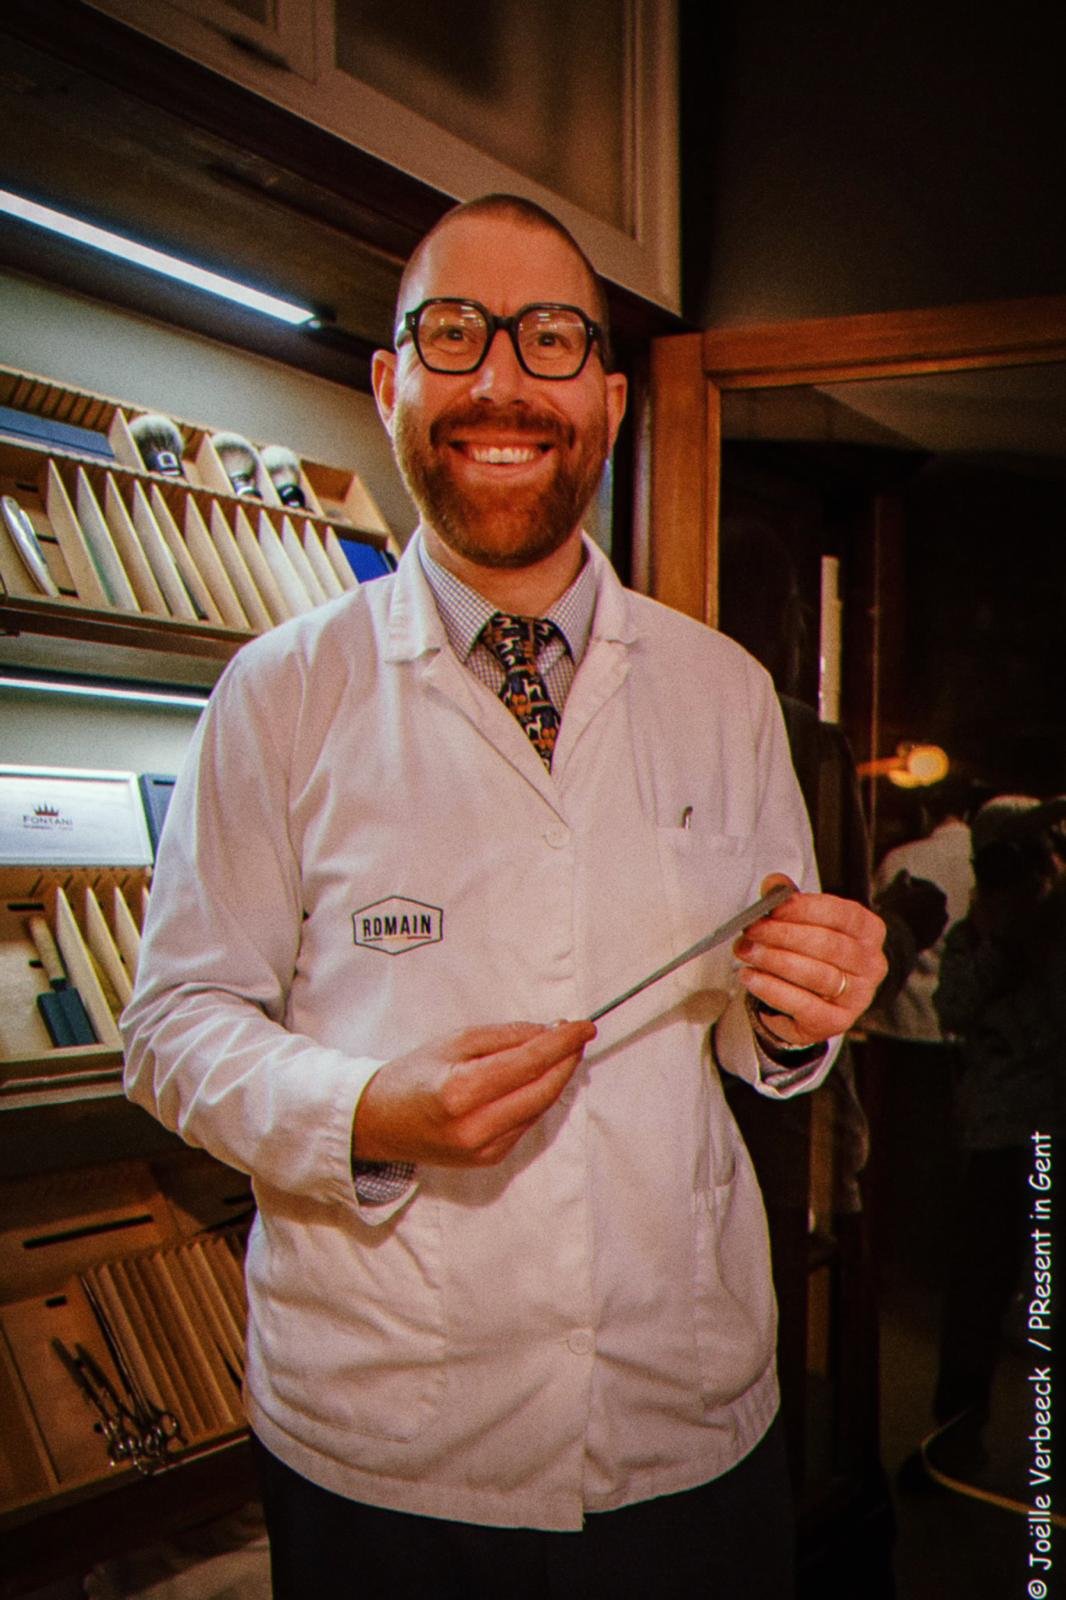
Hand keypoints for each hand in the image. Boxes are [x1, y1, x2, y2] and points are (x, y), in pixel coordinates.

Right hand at [352, 1020, 595, 1167]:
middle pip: (542, 1090)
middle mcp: (475, 1126)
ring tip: (559, 1052)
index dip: (562, 1043)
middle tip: (577, 1037)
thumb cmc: (414, 1074)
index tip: (584, 1026)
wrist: (380, 1122)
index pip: (529, 1063)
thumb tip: (551, 1033)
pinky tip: (537, 1079)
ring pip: (539, 1109)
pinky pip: (526, 1124)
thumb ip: (506, 1036)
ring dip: (555, 1079)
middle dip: (566, 1061)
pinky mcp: (488, 1160)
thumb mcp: (455, 1040)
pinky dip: (537, 1099)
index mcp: (461, 1090)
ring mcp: (483, 1149)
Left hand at [734, 874, 887, 1047]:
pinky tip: (751, 978)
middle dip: (783, 935)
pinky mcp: (836, 1022)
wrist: (820, 997)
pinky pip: (804, 1005)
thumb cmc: (814, 952)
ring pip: (816, 976)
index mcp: (869, 931)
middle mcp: (871, 964)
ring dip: (774, 961)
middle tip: (751, 930)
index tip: (774, 907)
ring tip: (746, 952)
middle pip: (827, 946)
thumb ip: (790, 900)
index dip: (805, 909)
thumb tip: (773, 886)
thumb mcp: (806, 920)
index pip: (842, 914)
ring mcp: (857, 997)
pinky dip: (773, 990)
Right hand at [875, 869, 948, 951]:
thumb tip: (905, 872)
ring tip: (895, 913)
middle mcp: (944, 911)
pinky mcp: (932, 940)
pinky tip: (899, 925)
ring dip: (912, 912)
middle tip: (893, 900)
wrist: (896, 940)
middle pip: (923, 900)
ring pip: (923, 915)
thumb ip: (903, 877)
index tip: (891, 887)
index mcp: (939, 895)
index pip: (919, 884)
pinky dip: (913, 925)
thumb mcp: (897, 887)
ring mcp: (940, 928)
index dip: (903, 884)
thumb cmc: (896, 909)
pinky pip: (922, 929)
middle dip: (910, 899)